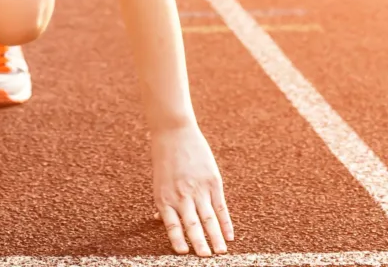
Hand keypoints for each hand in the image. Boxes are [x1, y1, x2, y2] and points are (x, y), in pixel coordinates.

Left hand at [151, 124, 232, 255]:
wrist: (174, 132)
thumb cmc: (164, 158)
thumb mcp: (158, 181)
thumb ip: (162, 201)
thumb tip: (157, 218)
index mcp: (164, 197)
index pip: (171, 225)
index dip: (177, 239)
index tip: (183, 253)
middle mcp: (180, 196)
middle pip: (192, 224)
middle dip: (199, 243)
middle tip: (206, 257)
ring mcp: (198, 189)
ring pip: (208, 218)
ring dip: (215, 237)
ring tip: (221, 251)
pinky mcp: (212, 181)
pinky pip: (220, 206)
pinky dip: (225, 222)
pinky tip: (229, 235)